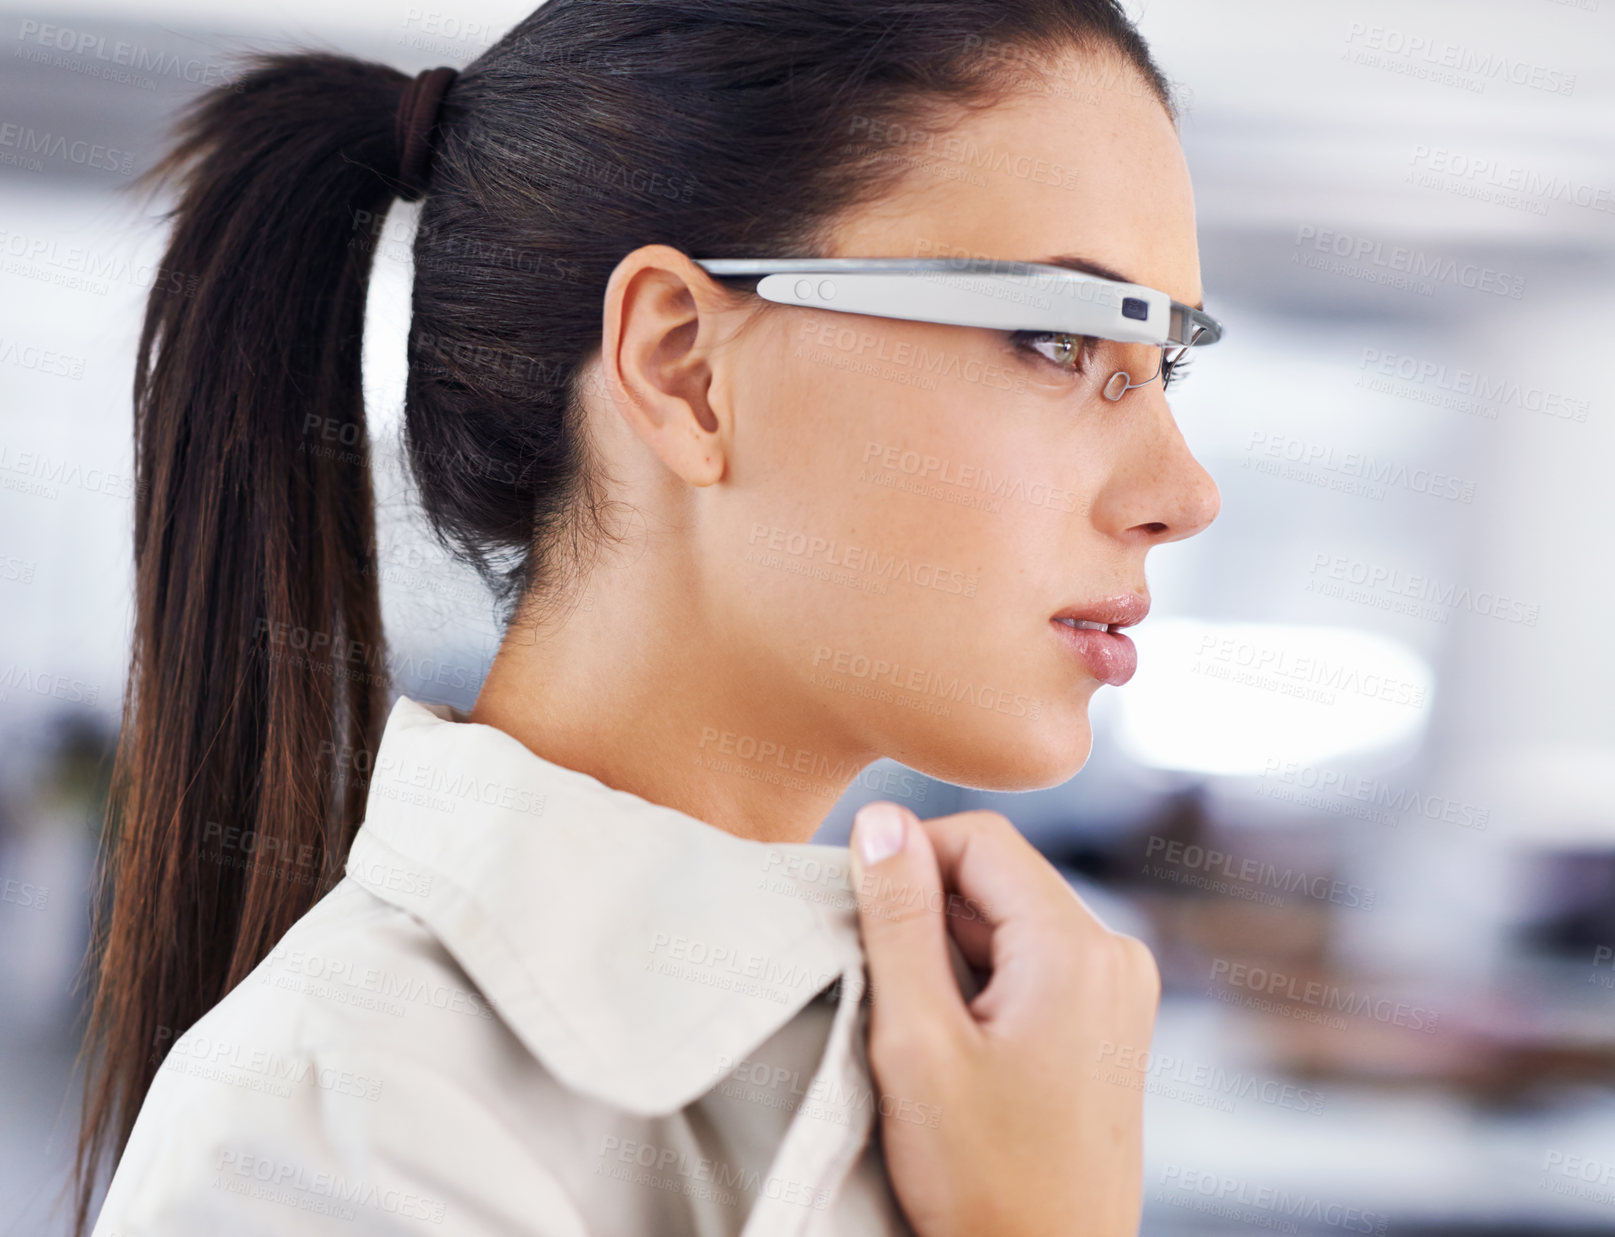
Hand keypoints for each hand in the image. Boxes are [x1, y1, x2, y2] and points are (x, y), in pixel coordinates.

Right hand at [848, 801, 1160, 1236]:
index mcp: (1078, 949)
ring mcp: (1118, 994)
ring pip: (1008, 921)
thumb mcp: (917, 1042)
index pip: (980, 838)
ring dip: (946, 953)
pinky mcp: (1107, 1026)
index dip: (906, 857)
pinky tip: (953, 1049)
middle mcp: (1115, 956)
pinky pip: (1030, 964)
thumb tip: (881, 819)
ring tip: (918, 1033)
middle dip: (925, 913)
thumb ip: (898, 919)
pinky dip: (978, 984)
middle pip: (997, 878)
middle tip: (879, 987)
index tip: (857, 914)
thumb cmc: (983, 1183)